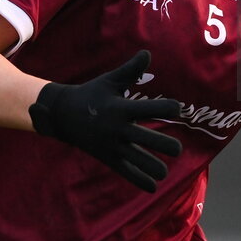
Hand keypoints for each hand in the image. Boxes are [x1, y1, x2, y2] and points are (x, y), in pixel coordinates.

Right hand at [29, 51, 182, 191]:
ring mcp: (112, 145)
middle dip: (163, 145)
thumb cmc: (92, 94)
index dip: (166, 108)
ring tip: (165, 172)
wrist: (62, 114)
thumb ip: (131, 69)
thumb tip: (147, 53)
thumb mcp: (110, 80)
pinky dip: (139, 180)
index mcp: (121, 108)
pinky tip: (154, 188)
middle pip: (145, 139)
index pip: (148, 109)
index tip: (178, 108)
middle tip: (178, 150)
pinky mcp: (107, 157)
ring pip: (136, 160)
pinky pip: (125, 171)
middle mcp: (117, 128)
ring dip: (152, 167)